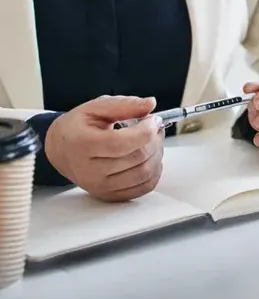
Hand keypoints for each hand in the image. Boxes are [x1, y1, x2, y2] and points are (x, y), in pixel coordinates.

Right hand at [45, 96, 165, 202]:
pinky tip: (150, 158)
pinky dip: (155, 172)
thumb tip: (150, 104)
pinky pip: (143, 187)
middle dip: (154, 139)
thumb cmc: (77, 129)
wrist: (60, 150)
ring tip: (152, 141)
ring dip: (157, 154)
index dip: (145, 131)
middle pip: (137, 158)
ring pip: (144, 174)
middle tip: (154, 128)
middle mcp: (89, 170)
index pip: (122, 143)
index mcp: (83, 145)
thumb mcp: (95, 108)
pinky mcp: (109, 195)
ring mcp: (99, 186)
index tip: (152, 120)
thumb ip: (123, 105)